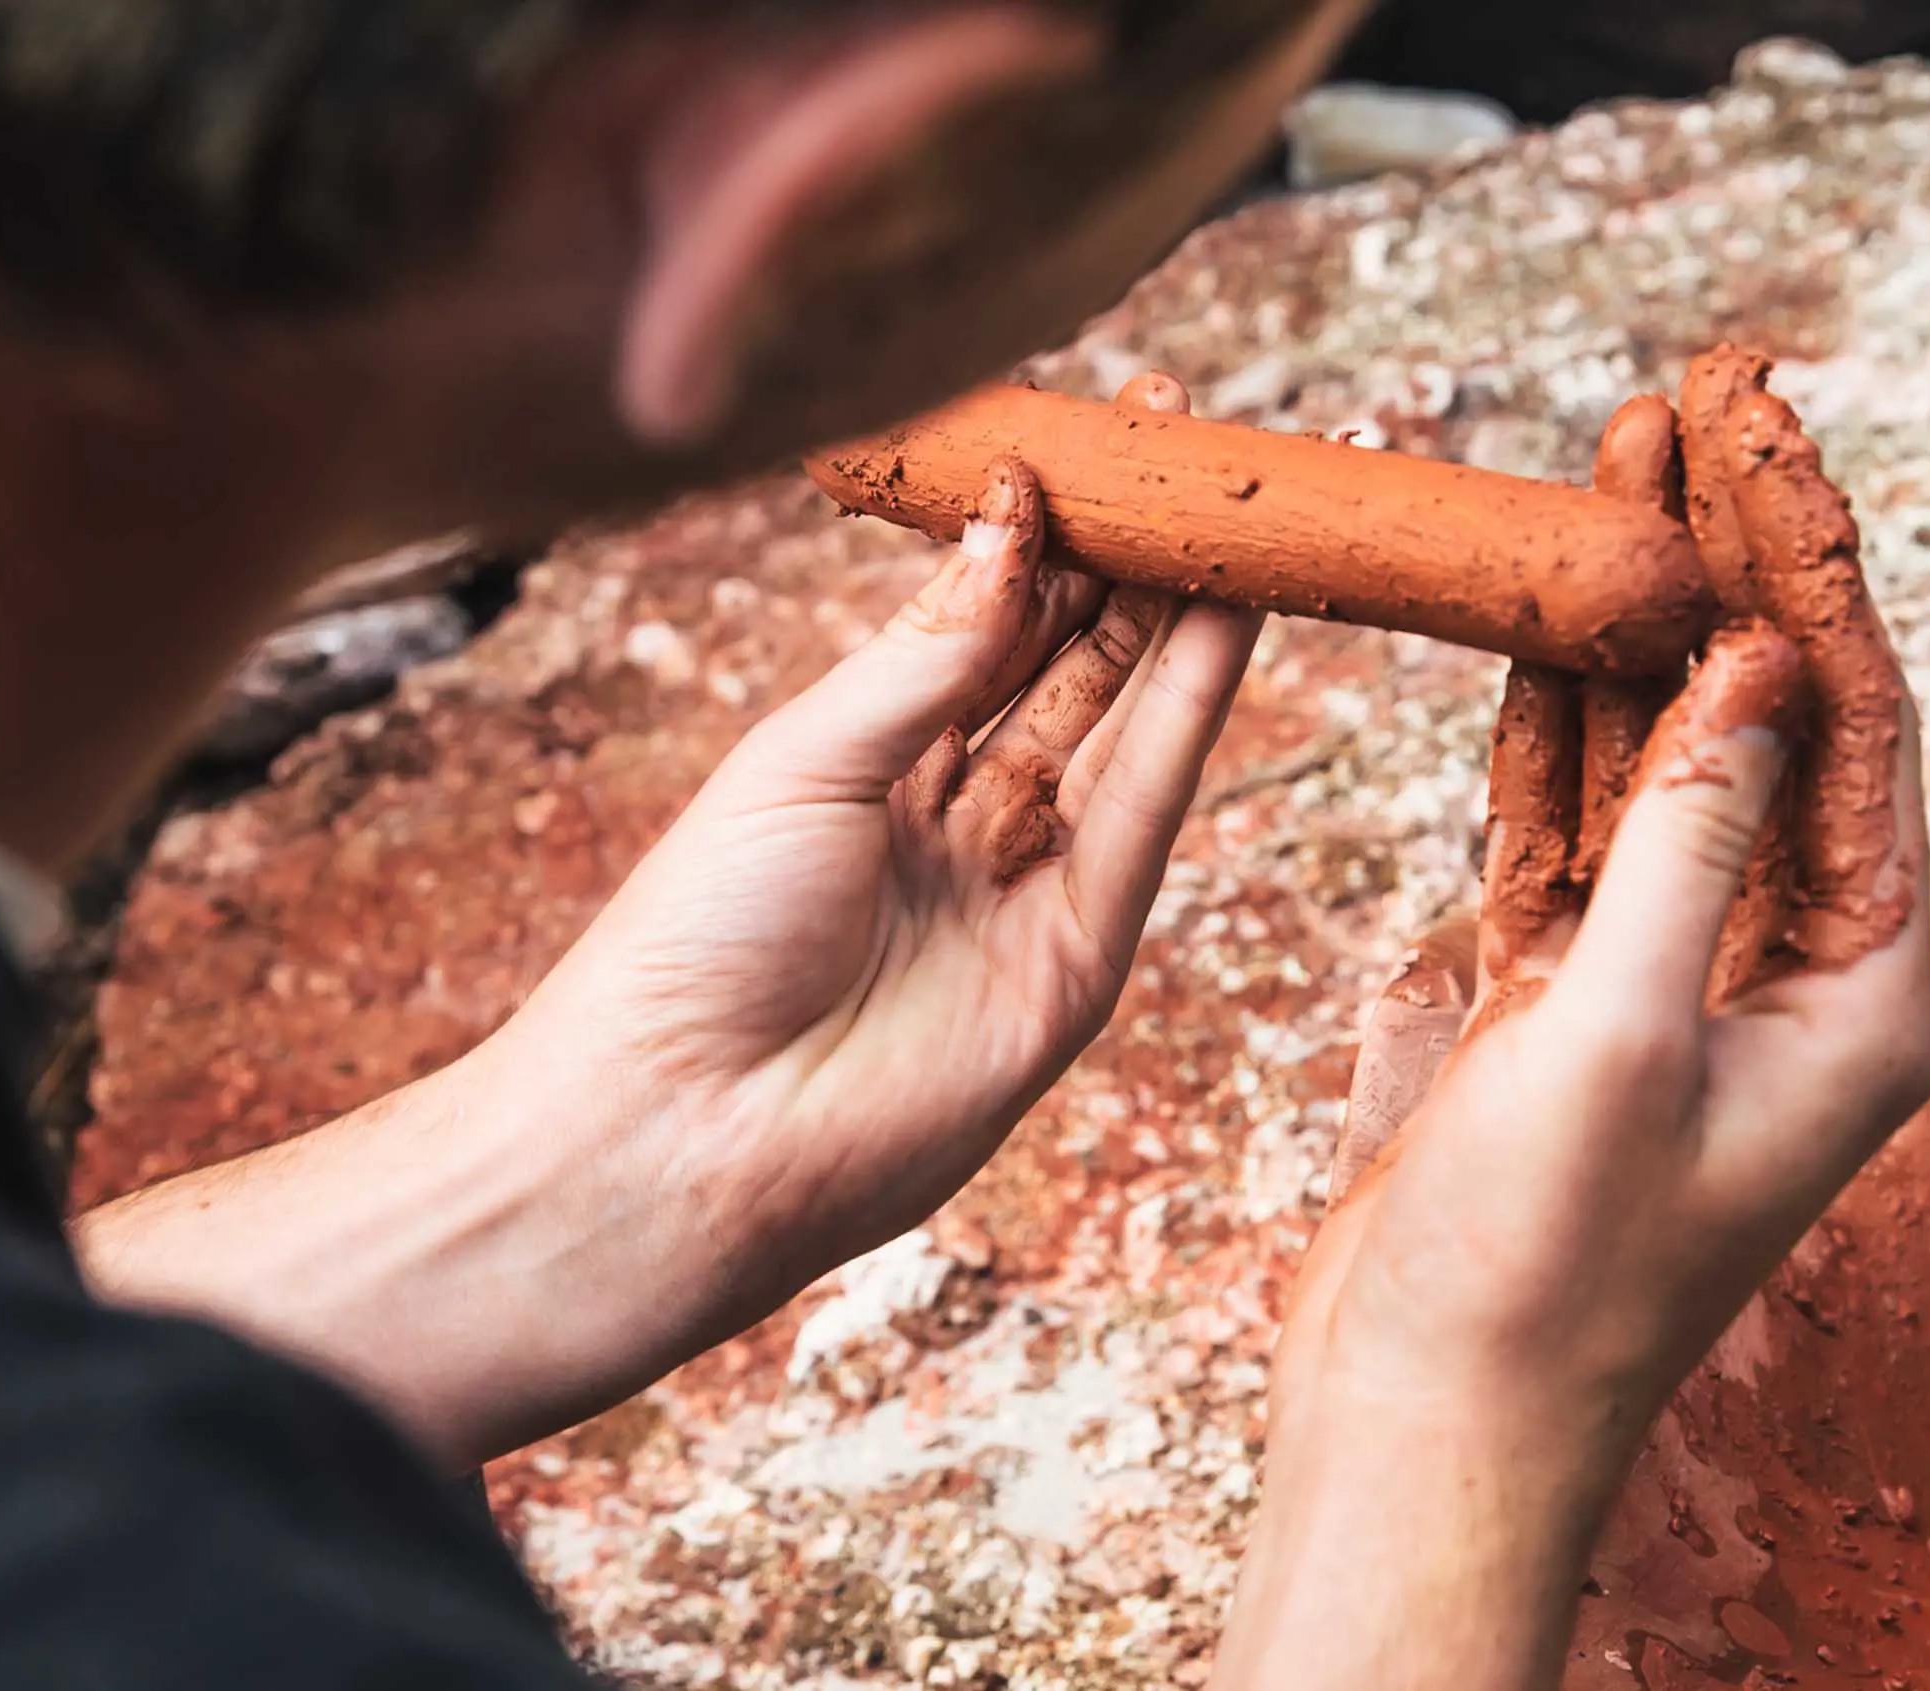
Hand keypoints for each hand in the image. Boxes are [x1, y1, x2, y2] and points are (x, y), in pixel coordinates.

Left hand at [84, 376, 1258, 1467]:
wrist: (685, 1134)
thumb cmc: (695, 943)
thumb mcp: (803, 761)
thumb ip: (930, 654)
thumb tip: (1015, 527)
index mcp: (864, 763)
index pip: (982, 621)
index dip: (1047, 526)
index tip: (1103, 427)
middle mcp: (953, 818)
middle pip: (1069, 661)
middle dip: (1136, 553)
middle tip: (1201, 445)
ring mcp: (1023, 886)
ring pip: (1124, 721)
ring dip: (1188, 613)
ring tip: (1244, 503)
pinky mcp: (1079, 956)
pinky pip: (1148, 808)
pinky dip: (1193, 707)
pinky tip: (1229, 611)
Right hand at [1216, 387, 1929, 1690]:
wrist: (1424, 1424)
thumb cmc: (1538, 1273)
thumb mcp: (1624, 1035)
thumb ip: (1692, 836)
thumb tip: (1754, 663)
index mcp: (1858, 1000)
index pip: (1854, 733)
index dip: (1810, 570)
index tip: (1768, 434)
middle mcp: (1787, 981)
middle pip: (1765, 721)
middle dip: (1730, 562)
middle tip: (1696, 402)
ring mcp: (1674, 986)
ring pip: (1663, 759)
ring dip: (1634, 621)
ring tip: (1614, 464)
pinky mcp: (1568, 1006)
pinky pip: (1575, 830)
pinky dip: (1554, 725)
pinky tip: (1542, 617)